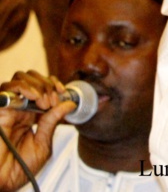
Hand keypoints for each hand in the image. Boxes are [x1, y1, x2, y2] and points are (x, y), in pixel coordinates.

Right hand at [0, 71, 75, 191]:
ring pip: (20, 79)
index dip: (55, 86)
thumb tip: (69, 103)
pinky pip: (7, 89)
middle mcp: (19, 109)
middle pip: (33, 80)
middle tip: (53, 100)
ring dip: (37, 84)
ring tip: (44, 101)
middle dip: (48, 85)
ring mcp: (9, 108)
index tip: (63, 92)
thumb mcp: (43, 144)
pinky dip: (24, 86)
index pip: (43, 89)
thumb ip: (52, 122)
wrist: (3, 180)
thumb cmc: (19, 169)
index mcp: (31, 116)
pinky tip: (34, 96)